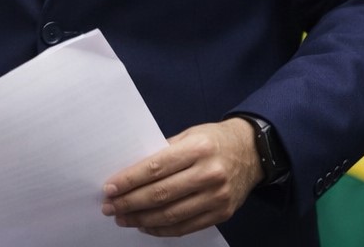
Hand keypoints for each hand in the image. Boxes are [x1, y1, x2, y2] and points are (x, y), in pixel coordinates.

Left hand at [100, 119, 261, 236]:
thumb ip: (164, 152)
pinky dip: (162, 229)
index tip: (109, 188)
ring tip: (122, 218)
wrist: (253, 152)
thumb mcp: (190, 134)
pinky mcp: (222, 213)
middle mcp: (209, 173)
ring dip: (141, 219)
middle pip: (161, 194)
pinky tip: (145, 225)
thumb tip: (131, 173)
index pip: (155, 168)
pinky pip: (186, 227)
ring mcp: (217, 196)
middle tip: (110, 206)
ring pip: (171, 215)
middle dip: (130, 203)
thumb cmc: (214, 140)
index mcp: (198, 148)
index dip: (129, 180)